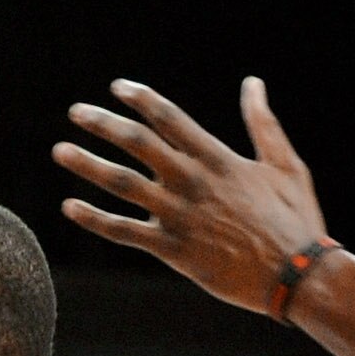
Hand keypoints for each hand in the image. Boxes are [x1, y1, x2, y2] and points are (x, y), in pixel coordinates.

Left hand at [54, 76, 327, 313]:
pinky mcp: (172, 250)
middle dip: (104, 124)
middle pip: (138, 142)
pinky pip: (124, 232)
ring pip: (123, 183)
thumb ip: (262, 122)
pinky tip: (69, 207)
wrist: (294, 272)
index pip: (169, 118)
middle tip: (75, 112)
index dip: (141, 99)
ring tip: (60, 151)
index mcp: (217, 157)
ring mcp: (179, 215)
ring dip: (88, 165)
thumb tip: (253, 83)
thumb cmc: (294, 218)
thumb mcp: (284, 162)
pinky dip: (94, 219)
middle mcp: (192, 180)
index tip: (117, 88)